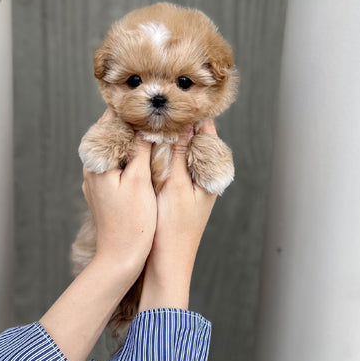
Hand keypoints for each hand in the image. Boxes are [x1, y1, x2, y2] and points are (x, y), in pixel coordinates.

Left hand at [82, 109, 156, 281]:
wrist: (119, 258)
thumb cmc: (132, 222)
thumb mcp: (141, 181)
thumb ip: (142, 149)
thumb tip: (148, 124)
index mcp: (97, 163)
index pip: (108, 123)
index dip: (127, 108)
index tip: (144, 96)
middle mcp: (91, 169)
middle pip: (110, 135)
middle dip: (130, 121)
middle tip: (151, 107)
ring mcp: (96, 182)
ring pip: (113, 150)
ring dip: (131, 138)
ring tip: (153, 126)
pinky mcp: (103, 192)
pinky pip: (116, 164)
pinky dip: (130, 155)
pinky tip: (146, 154)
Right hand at [139, 119, 218, 310]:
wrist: (167, 263)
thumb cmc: (174, 228)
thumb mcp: (176, 186)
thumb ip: (179, 155)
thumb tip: (184, 125)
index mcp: (210, 175)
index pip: (208, 135)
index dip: (196, 115)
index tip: (183, 96)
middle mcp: (203, 179)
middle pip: (195, 141)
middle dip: (181, 124)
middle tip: (165, 103)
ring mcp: (191, 187)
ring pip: (183, 153)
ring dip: (171, 138)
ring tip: (156, 118)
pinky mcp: (178, 194)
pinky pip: (173, 165)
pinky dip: (164, 154)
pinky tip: (149, 146)